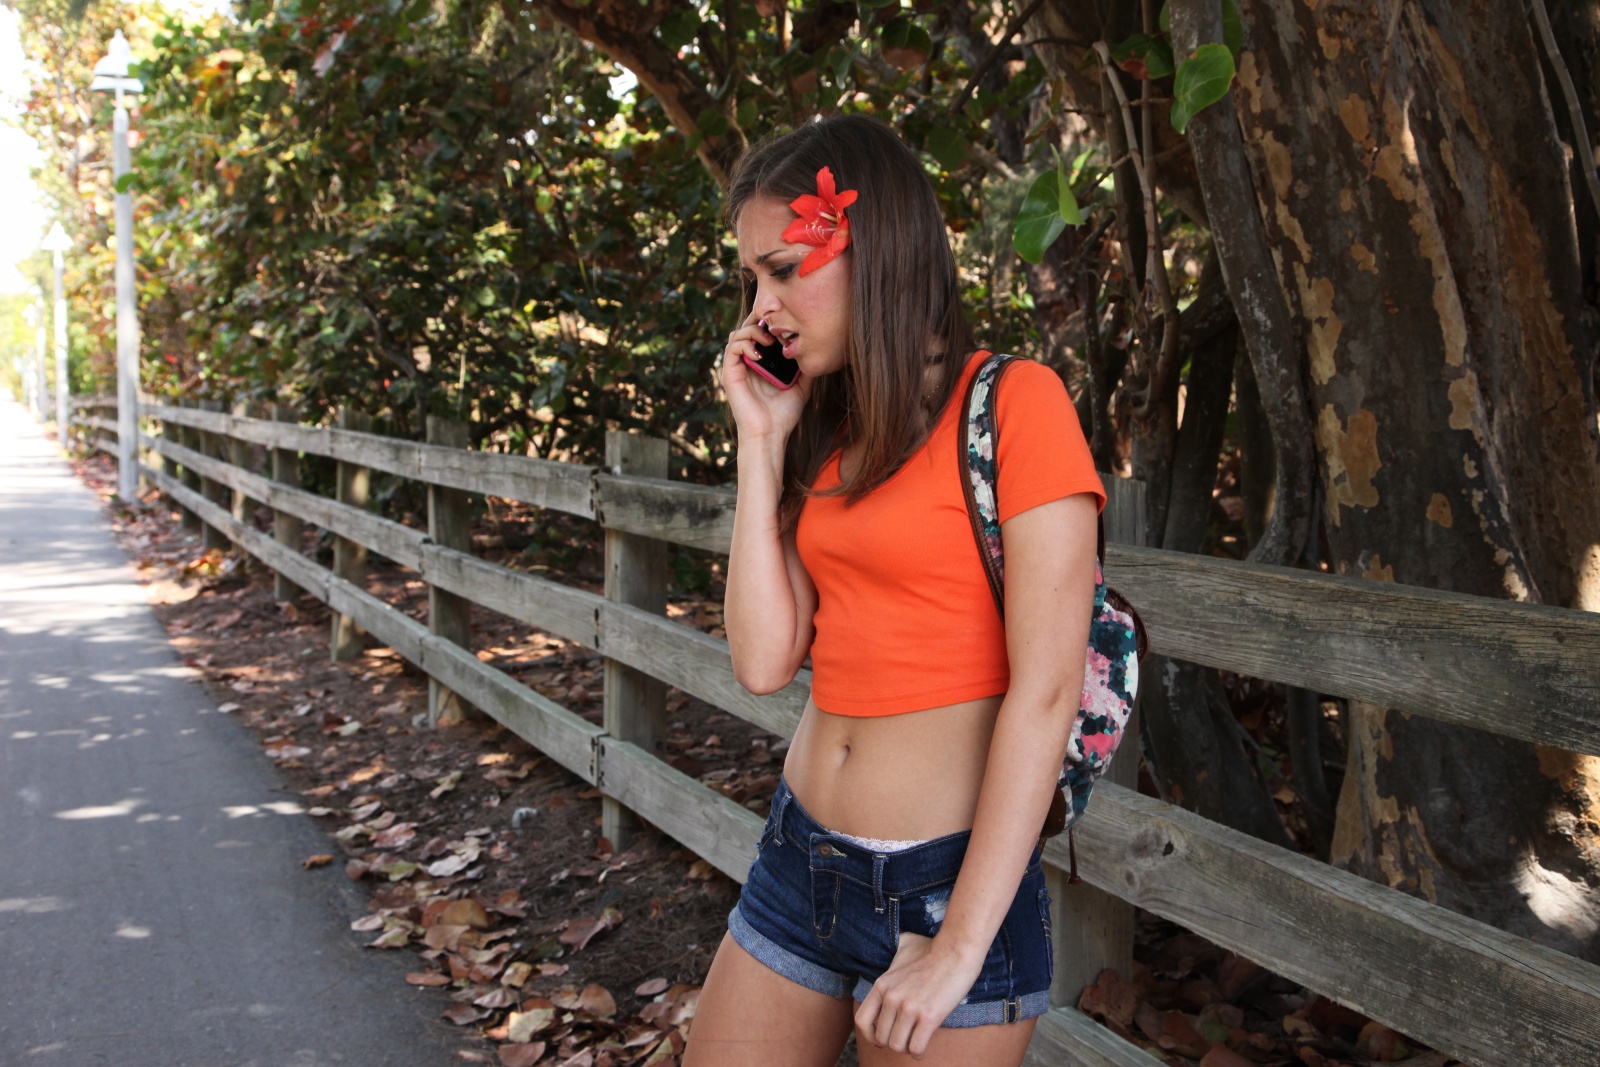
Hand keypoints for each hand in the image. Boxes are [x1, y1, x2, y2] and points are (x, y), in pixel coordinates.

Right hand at [719, 311, 810, 442]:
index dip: (769, 321)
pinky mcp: (729, 374)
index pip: (760, 331)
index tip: (785, 321)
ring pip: (737, 334)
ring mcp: (736, 367)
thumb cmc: (783, 414)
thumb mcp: (801, 386)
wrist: (771, 434)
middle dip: (760, 320)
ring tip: (769, 341)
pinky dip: (745, 344)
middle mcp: (746, 362)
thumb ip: (804, 367)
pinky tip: (760, 353)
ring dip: (752, 331)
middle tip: (776, 324)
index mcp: (760, 362)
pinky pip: (731, 348)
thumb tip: (814, 349)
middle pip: (747, 327)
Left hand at [855, 932, 984, 1057]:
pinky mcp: (928, 1016)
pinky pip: (916, 1048)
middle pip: (881, 1037)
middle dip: (893, 1041)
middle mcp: (891, 997)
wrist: (956, 950)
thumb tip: (894, 958)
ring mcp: (909, 1007)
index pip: (862, 1020)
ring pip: (897, 1045)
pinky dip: (919, 1052)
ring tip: (915, 1040)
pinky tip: (924, 1046)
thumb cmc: (932, 950)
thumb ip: (892, 957)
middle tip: (906, 1036)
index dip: (870, 1035)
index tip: (881, 1038)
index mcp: (882, 984)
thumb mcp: (902, 948)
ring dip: (906, 1047)